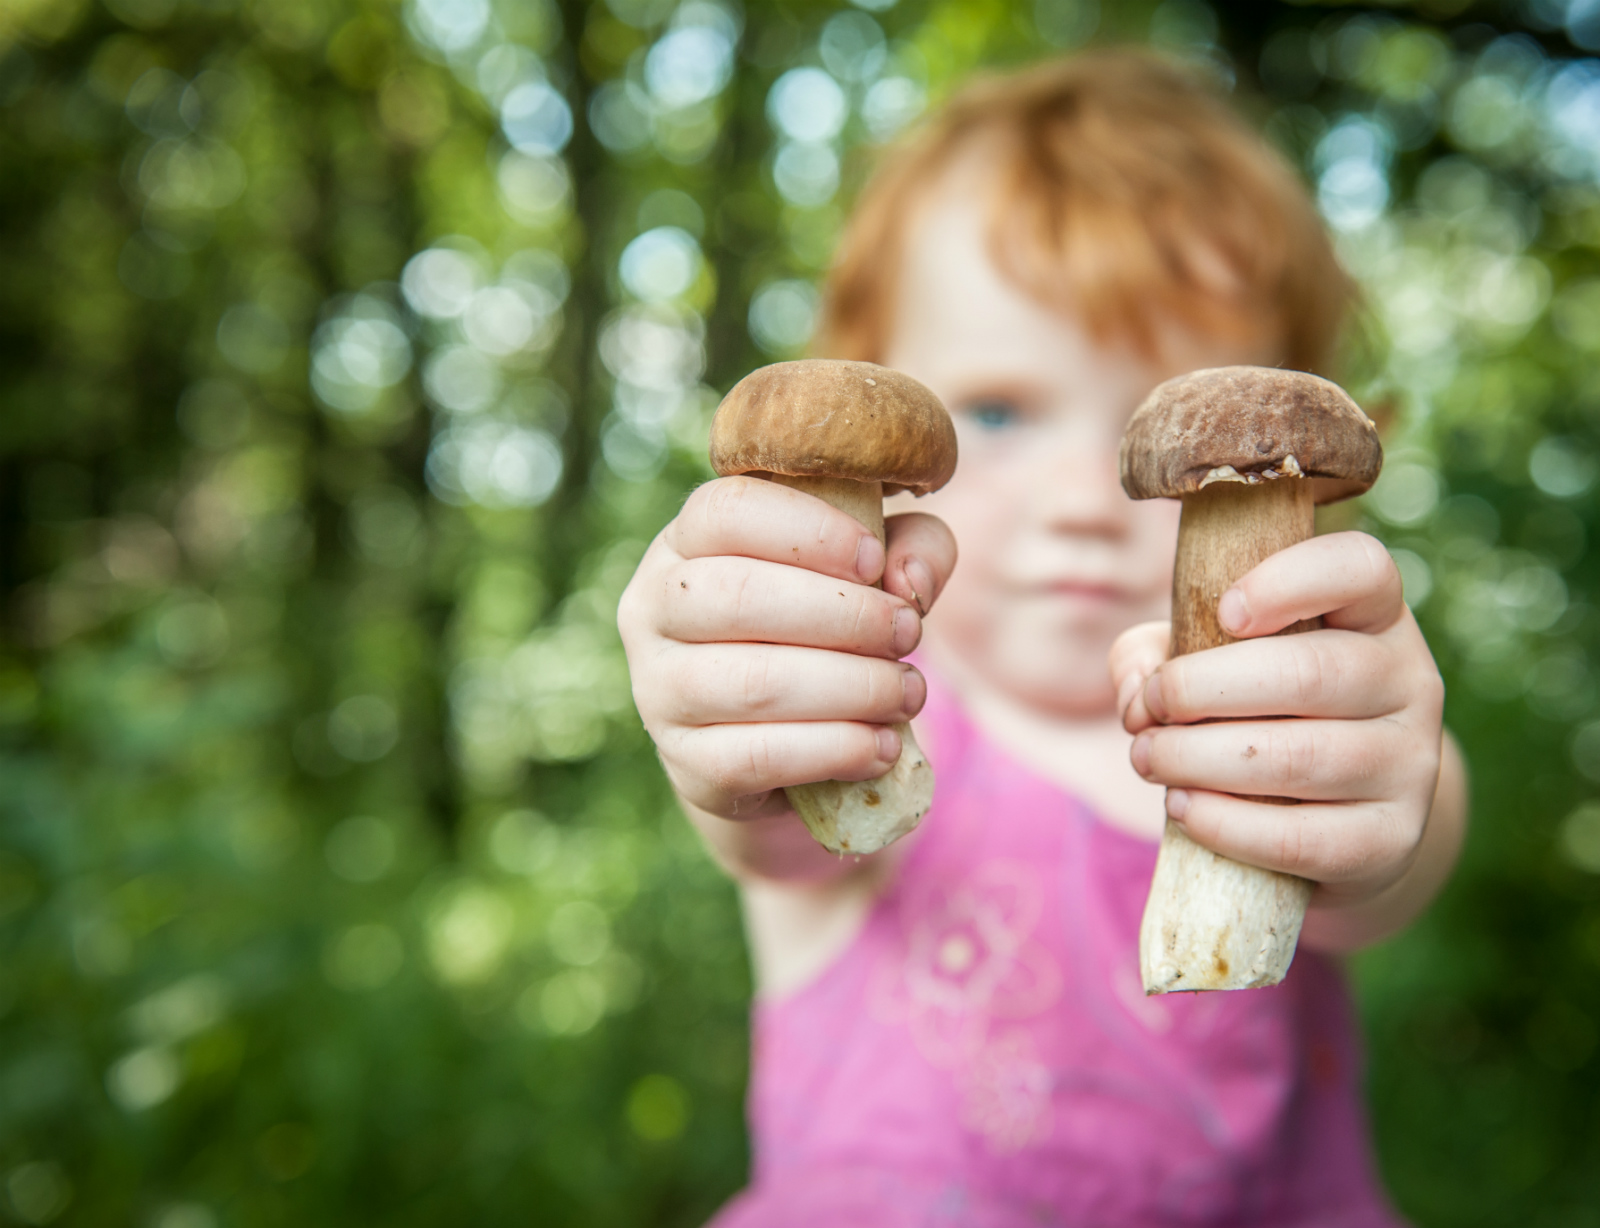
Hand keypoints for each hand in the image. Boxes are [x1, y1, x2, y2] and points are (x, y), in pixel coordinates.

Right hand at [617, 476, 957, 826]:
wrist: (773, 745)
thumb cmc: (821, 631)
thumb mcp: (869, 571)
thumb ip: (909, 546)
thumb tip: (910, 579)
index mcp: (683, 544)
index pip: (724, 512)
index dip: (808, 531)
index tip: (873, 560)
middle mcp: (651, 610)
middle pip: (739, 594)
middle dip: (845, 615)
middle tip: (908, 633)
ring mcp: (658, 691)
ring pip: (755, 682)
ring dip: (852, 687)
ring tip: (908, 692)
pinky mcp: (686, 764)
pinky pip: (760, 756)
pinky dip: (835, 749)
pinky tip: (881, 745)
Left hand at [1109, 532, 1445, 912]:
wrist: (1335, 816)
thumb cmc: (1255, 713)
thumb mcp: (1206, 660)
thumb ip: (1153, 654)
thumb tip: (1136, 698)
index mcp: (1372, 615)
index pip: (1359, 567)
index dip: (1288, 581)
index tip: (1223, 611)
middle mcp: (1408, 681)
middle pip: (1308, 673)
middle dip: (1198, 690)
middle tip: (1147, 711)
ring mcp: (1410, 764)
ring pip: (1299, 758)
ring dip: (1197, 759)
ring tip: (1147, 759)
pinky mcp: (1391, 840)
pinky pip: (1301, 838)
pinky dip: (1225, 824)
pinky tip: (1182, 809)